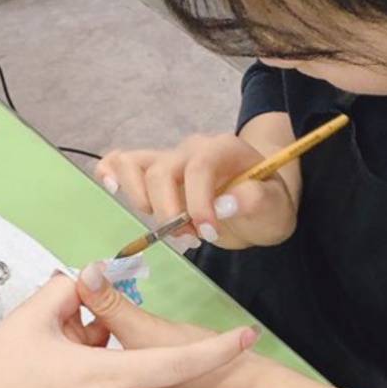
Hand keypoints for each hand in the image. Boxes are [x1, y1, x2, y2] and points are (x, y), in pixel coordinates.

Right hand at [96, 133, 298, 249]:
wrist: (259, 204)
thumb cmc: (266, 205)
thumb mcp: (275, 209)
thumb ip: (257, 201)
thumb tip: (226, 203)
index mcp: (225, 149)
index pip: (199, 167)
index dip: (198, 203)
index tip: (208, 233)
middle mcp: (193, 148)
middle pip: (162, 171)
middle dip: (170, 212)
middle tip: (192, 239)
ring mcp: (171, 158)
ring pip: (134, 164)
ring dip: (142, 201)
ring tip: (168, 226)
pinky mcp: (155, 172)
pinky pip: (122, 162)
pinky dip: (111, 174)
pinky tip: (113, 191)